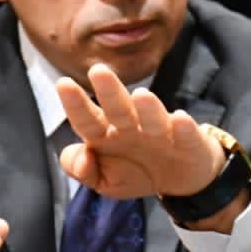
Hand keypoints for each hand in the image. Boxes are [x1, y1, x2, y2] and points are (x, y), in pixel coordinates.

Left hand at [55, 63, 225, 199]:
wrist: (180, 178)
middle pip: (118, 108)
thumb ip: (82, 170)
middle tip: (98, 71)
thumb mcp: (104, 180)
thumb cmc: (136, 171)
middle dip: (109, 91)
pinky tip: (180, 118)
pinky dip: (184, 127)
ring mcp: (161, 132)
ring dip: (147, 108)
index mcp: (105, 134)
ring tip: (141, 95)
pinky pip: (185, 134)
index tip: (63, 84)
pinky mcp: (188, 141)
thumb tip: (82, 159)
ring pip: (152, 118)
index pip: (86, 119)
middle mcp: (131, 127)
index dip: (75, 104)